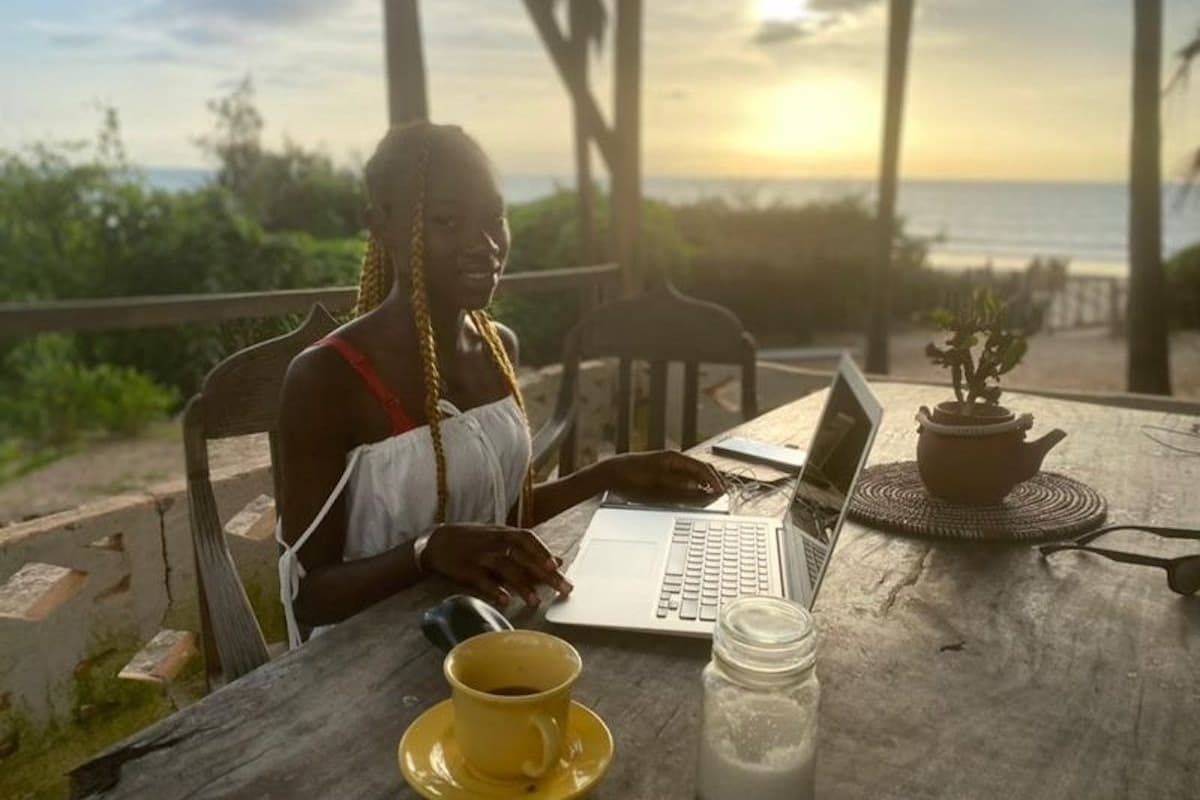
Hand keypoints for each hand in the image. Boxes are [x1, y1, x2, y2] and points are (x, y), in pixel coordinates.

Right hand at [421, 523, 572, 608]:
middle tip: (563, 588)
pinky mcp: (466, 569)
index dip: (542, 551)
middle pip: (523, 556)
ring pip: (505, 568)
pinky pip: (482, 580)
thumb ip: (529, 551)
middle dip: (544, 574)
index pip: (528, 539)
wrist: (436, 541)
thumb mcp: (502, 539)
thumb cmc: (475, 542)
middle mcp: (494, 542)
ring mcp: (480, 555)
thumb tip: (559, 561)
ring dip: (522, 585)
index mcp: (504, 533)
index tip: (558, 566)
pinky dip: (494, 590)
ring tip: (535, 602)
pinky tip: (505, 601)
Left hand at [602, 450, 725, 502]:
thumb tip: (703, 491)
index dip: (714, 481)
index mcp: (674, 458)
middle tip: (720, 494)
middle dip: (711, 480)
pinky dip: (689, 482)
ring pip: (689, 472)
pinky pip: (680, 475)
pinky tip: (690, 491)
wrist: (609, 474)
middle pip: (698, 468)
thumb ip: (682, 489)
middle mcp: (671, 458)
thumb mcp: (659, 487)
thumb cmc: (631, 479)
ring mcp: (664, 463)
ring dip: (701, 482)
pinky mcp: (658, 469)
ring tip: (709, 494)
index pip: (702, 468)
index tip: (722, 492)